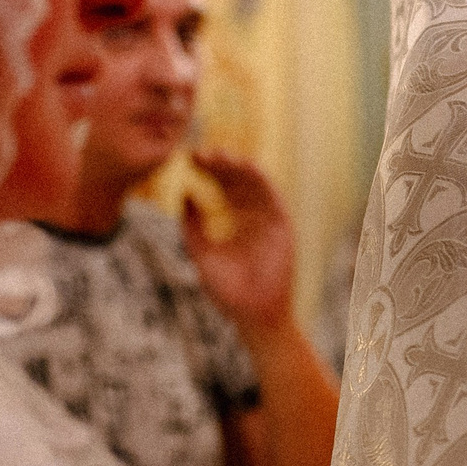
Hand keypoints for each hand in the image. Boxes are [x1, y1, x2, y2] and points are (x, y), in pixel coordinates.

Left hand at [183, 149, 298, 339]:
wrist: (252, 313)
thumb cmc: (227, 290)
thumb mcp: (201, 252)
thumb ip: (192, 225)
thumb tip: (185, 193)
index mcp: (235, 222)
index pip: (221, 188)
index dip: (207, 172)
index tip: (189, 158)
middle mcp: (253, 216)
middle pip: (237, 181)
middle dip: (220, 165)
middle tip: (200, 152)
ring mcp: (268, 220)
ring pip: (254, 185)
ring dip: (238, 167)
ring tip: (218, 155)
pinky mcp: (282, 226)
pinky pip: (272, 197)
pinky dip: (261, 180)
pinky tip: (245, 166)